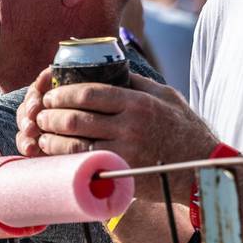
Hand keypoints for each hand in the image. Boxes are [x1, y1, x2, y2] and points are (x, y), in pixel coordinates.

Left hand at [17, 69, 217, 199]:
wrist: (202, 168)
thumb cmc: (185, 129)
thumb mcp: (165, 96)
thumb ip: (136, 83)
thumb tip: (107, 68)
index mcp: (137, 102)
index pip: (89, 93)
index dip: (62, 94)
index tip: (50, 95)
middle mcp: (130, 126)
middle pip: (75, 118)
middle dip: (50, 116)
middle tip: (40, 115)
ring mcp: (126, 152)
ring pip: (75, 144)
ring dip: (51, 139)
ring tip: (42, 135)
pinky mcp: (123, 173)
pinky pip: (84, 165)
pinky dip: (64, 159)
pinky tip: (55, 155)